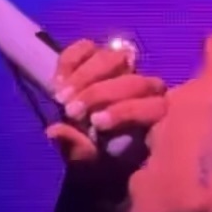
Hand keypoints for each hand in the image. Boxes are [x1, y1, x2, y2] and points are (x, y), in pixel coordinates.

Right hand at [46, 39, 167, 161]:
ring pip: (111, 57)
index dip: (123, 111)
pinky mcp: (99, 54)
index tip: (95, 123)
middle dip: (97, 94)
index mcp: (155, 117)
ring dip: (83, 77)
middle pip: (130, 79)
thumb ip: (80, 151)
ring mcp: (122, 67)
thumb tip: (55, 131)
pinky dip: (70, 60)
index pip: (151, 105)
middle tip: (70, 112)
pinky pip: (87, 47)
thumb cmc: (101, 159)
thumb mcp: (93, 165)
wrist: (90, 142)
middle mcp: (145, 88)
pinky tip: (57, 81)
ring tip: (60, 98)